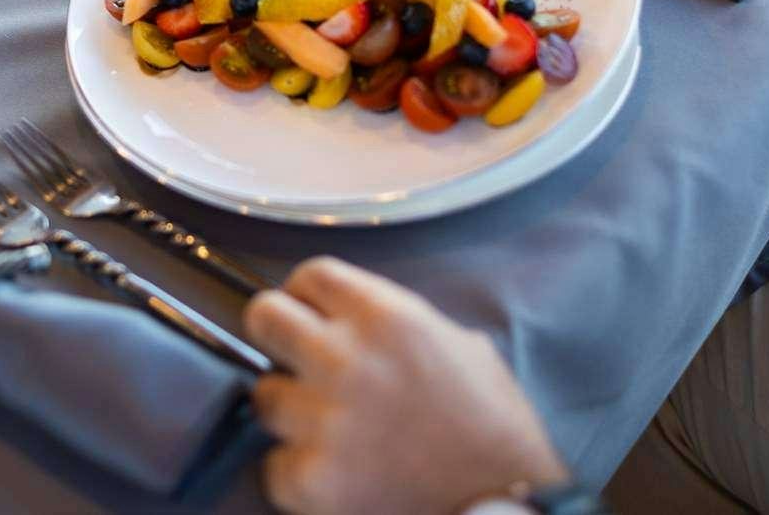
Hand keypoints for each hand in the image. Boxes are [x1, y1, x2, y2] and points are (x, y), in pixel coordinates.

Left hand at [242, 257, 566, 514]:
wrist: (504, 506)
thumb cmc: (495, 430)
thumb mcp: (463, 347)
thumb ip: (399, 323)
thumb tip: (355, 320)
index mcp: (386, 318)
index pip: (311, 276)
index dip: (307, 295)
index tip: (310, 314)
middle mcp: (346, 360)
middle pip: (264, 317)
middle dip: (276, 336)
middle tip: (294, 359)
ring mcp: (323, 421)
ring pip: (264, 395)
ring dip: (290, 411)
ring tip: (328, 429)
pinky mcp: (311, 479)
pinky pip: (273, 464)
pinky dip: (297, 471)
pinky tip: (334, 473)